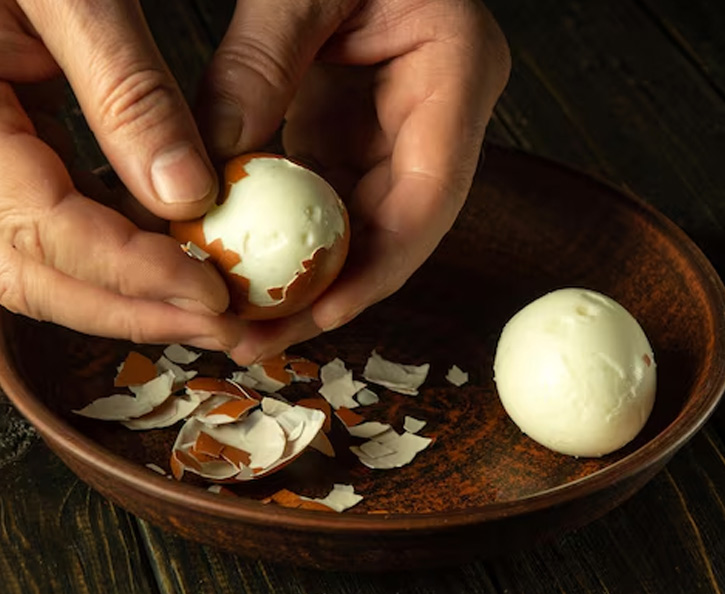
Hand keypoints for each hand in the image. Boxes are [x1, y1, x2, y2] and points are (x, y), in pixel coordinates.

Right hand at [0, 0, 241, 349]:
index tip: (212, 294)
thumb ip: (126, 93)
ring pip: (33, 262)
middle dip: (130, 309)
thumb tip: (188, 196)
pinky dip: (109, 249)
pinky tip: (168, 254)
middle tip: (218, 326)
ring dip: (123, 293)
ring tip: (204, 306)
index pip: (42, 229)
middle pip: (29, 272)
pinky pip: (44, 222)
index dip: (131, 273)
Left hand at [197, 0, 510, 363]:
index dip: (380, 266)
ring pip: (365, 224)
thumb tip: (207, 169)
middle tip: (263, 338)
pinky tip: (247, 266)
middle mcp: (442, 114)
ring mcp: (405, 127)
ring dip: (310, 276)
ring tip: (247, 321)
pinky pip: (333, 199)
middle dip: (334, 291)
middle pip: (399, 227)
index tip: (321, 312)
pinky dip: (291, 235)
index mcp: (458, 71)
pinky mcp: (365, 130)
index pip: (431, 193)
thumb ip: (257, 64)